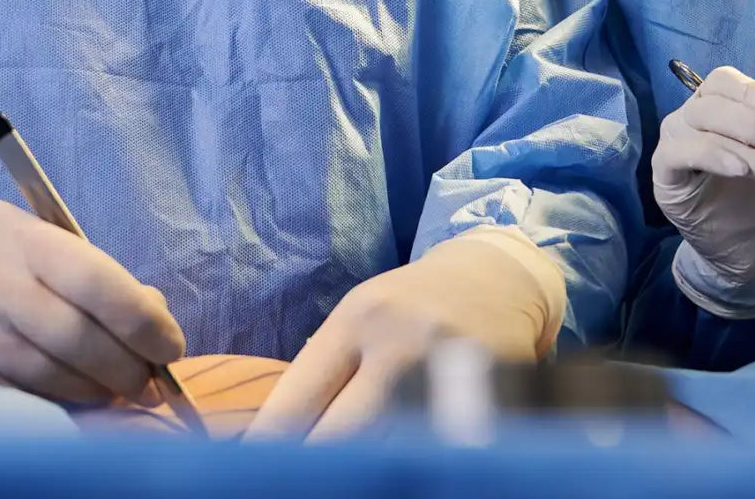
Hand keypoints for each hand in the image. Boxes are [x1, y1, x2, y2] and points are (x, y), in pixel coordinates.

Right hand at [0, 200, 184, 405]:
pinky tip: (64, 402)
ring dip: (92, 393)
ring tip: (109, 394)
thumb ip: (77, 270)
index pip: (94, 277)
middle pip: (77, 336)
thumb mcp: (6, 247)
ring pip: (48, 374)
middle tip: (145, 385)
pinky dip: (51, 406)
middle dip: (125, 369)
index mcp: (4, 230)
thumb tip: (154, 311)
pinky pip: (13, 398)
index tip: (169, 346)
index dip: (143, 320)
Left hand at [245, 229, 560, 442]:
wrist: (496, 277)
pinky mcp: (490, 392)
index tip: (258, 467)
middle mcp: (400, 340)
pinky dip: (417, 460)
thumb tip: (274, 436)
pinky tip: (403, 466)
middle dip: (315, 462)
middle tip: (298, 478)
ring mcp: (448, 369)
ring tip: (349, 472)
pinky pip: (440, 444)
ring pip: (390, 445)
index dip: (272, 443)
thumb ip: (324, 372)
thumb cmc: (410, 306)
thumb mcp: (360, 318)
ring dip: (367, 464)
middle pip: (341, 432)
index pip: (298, 400)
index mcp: (355, 319)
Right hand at [650, 66, 754, 318]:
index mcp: (716, 109)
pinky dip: (711, 155)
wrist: (751, 253)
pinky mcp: (664, 176)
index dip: (750, 89)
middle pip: (711, 102)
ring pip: (698, 124)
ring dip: (745, 145)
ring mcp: (673, 146)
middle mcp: (688, 121)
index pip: (723, 82)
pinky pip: (679, 153)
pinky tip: (739, 169)